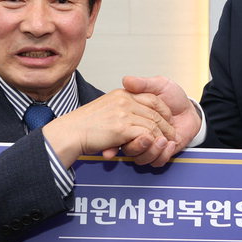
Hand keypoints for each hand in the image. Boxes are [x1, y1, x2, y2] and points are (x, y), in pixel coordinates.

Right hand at [42, 89, 175, 167]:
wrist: (69, 132)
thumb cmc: (83, 124)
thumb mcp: (106, 108)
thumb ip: (122, 107)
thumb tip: (133, 110)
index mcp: (122, 94)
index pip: (152, 97)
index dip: (163, 110)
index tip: (168, 120)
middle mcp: (124, 100)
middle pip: (156, 111)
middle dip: (166, 126)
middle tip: (172, 136)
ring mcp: (123, 113)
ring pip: (153, 123)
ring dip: (161, 136)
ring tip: (165, 144)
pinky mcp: (122, 127)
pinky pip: (146, 134)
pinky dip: (152, 142)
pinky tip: (153, 147)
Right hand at [122, 76, 201, 151]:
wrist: (191, 111)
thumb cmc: (175, 97)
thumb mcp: (159, 85)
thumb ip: (143, 84)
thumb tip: (126, 80)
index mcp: (131, 115)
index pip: (122, 125)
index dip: (124, 128)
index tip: (130, 125)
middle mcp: (136, 131)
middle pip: (129, 144)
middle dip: (140, 143)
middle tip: (149, 136)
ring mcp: (146, 143)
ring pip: (140, 156)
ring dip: (152, 150)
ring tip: (163, 140)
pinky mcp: (158, 151)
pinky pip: (155, 160)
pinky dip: (162, 154)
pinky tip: (171, 144)